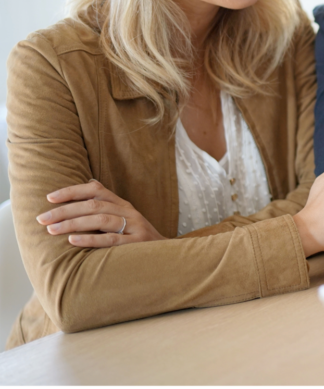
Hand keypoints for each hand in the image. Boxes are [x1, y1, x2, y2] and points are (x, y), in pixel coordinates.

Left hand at [36, 180, 164, 246]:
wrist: (166, 256)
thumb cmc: (138, 238)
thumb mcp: (124, 218)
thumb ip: (107, 204)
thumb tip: (88, 183)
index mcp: (122, 204)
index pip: (95, 190)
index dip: (72, 191)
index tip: (49, 198)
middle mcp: (129, 212)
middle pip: (94, 205)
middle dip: (65, 210)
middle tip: (42, 218)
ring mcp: (134, 227)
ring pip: (100, 220)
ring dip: (73, 223)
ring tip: (52, 229)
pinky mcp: (137, 244)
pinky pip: (110, 240)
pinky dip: (90, 239)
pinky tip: (72, 240)